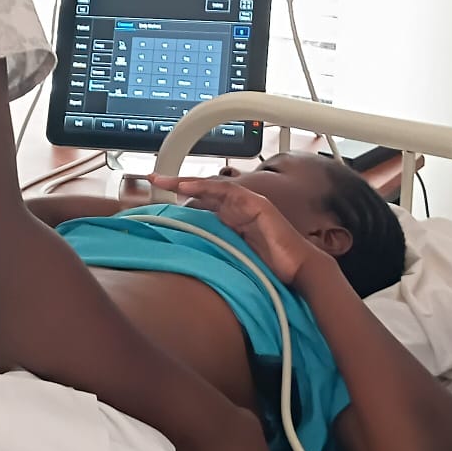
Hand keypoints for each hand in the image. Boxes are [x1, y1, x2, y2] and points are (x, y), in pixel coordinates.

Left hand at [148, 174, 326, 285]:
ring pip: (213, 187)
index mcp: (228, 221)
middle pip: (202, 192)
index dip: (177, 199)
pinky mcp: (257, 205)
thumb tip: (183, 256)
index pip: (199, 204)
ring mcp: (247, 204)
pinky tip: (190, 187)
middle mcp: (236, 209)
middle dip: (177, 184)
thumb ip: (212, 251)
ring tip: (166, 180)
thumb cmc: (268, 269)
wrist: (299, 271)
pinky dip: (209, 188)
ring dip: (188, 182)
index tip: (155, 198)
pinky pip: (229, 192)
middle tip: (153, 179)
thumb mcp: (230, 259)